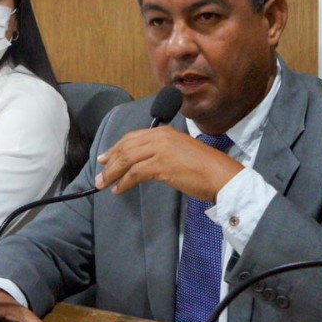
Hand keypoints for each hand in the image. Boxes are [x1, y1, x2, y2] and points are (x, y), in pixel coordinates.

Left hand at [94, 127, 243, 201]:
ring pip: (127, 160)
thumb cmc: (205, 168)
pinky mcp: (162, 165)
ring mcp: (161, 150)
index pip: (132, 137)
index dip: (116, 148)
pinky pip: (135, 173)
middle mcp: (161, 136)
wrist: (222, 175)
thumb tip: (143, 164)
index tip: (105, 158)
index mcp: (164, 131)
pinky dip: (124, 182)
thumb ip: (162, 152)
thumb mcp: (180, 152)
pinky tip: (119, 190)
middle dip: (110, 162)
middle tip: (99, 174)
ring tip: (103, 184)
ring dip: (112, 174)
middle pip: (126, 147)